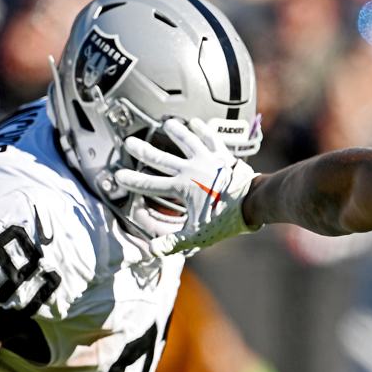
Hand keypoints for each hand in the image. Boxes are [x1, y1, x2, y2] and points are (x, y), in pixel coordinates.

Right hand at [115, 118, 258, 255]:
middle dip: (143, 151)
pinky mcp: (222, 155)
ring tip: (167, 124)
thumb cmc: (226, 219)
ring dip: (175, 132)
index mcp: (181, 188)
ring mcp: (207, 160)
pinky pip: (211, 139)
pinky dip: (203, 130)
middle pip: (161, 158)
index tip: (118, 175)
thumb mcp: (198, 235)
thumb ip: (174, 242)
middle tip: (129, 143)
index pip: (150, 184)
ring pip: (187, 141)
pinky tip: (197, 123)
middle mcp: (191, 170)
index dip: (133, 180)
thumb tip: (154, 249)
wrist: (253, 202)